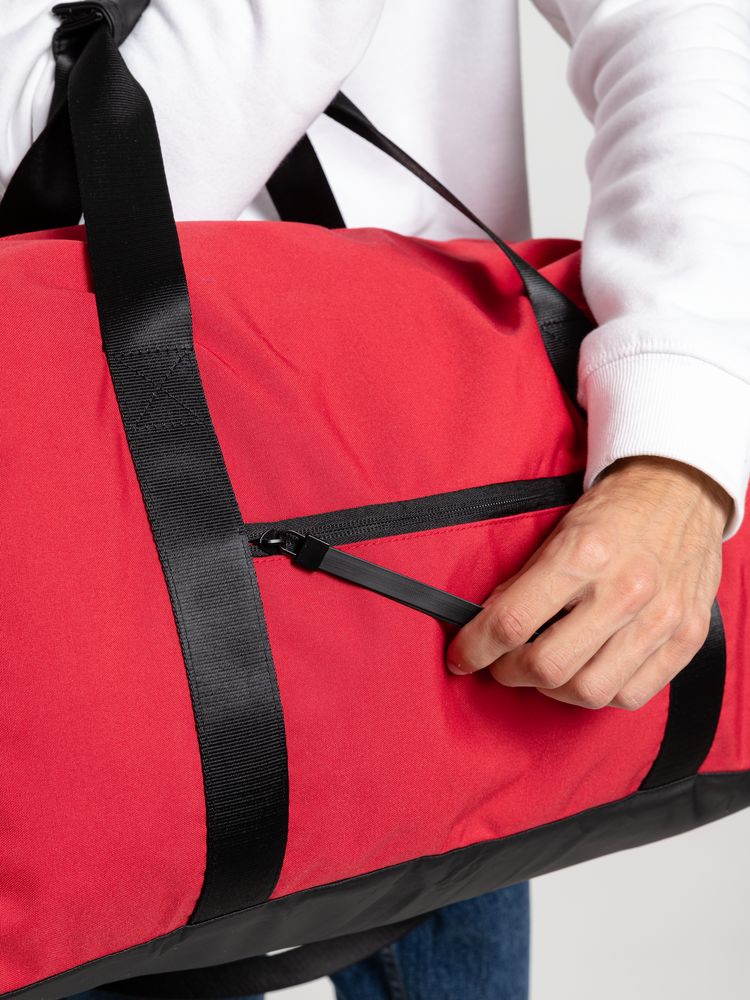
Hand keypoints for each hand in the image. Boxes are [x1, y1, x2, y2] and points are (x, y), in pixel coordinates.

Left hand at [445, 456, 731, 709]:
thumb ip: (525, 580)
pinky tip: (585, 672)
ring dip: (552, 690)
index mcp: (584, 554)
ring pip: (589, 691)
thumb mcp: (559, 528)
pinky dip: (598, 693)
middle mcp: (624, 590)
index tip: (461, 657)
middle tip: (501, 663)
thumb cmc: (616, 508)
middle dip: (509, 672)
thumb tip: (486, 624)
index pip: (513, 621)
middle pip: (548, 666)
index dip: (476, 648)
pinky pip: (631, 694)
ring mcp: (660, 618)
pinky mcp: (686, 638)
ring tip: (543, 670)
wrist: (683, 488)